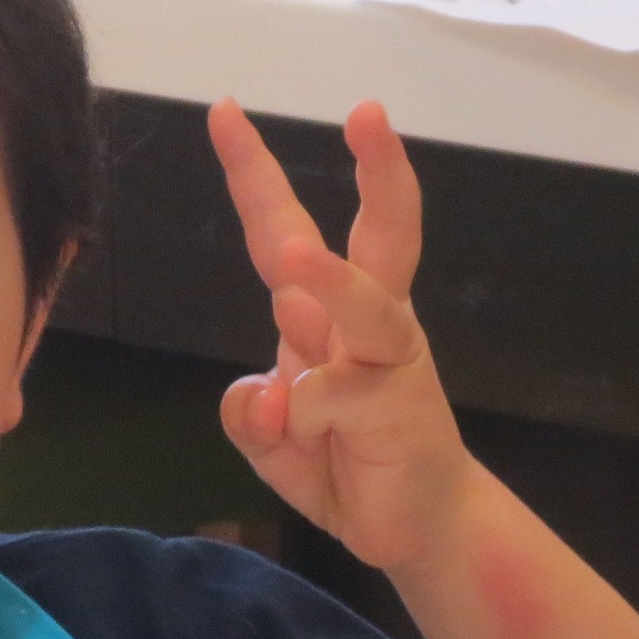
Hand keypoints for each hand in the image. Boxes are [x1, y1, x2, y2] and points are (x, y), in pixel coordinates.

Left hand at [208, 99, 471, 573]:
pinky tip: (310, 440)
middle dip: (376, 170)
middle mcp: (366, 322)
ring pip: (366, 302)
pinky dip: (304, 421)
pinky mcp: (402, 405)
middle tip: (369, 110)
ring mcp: (390, 359)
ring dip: (330, 281)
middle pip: (378, 232)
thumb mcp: (272, 442)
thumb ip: (251, 415)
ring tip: (294, 265)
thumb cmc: (346, 466)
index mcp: (325, 316)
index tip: (226, 111)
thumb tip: (267, 393)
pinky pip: (333, 399)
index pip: (286, 231)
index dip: (256, 175)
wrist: (413, 529)